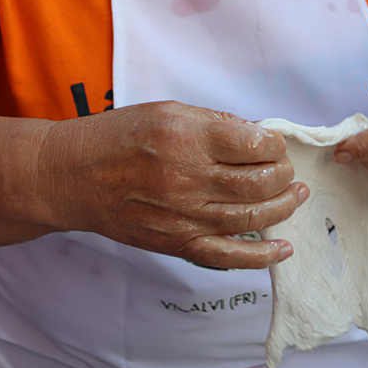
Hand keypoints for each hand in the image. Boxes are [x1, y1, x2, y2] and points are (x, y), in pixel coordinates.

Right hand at [36, 101, 306, 267]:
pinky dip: (261, 257)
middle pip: (259, 182)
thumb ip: (214, 123)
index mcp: (187, 138)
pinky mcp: (176, 243)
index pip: (254, 142)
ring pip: (252, 218)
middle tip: (287, 170)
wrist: (71, 176)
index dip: (274, 143)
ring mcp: (183, 216)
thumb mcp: (168, 110)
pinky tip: (284, 249)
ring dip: (283, 208)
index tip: (275, 142)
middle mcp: (188, 179)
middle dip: (284, 174)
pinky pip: (227, 256)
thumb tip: (256, 135)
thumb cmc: (117, 138)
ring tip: (296, 196)